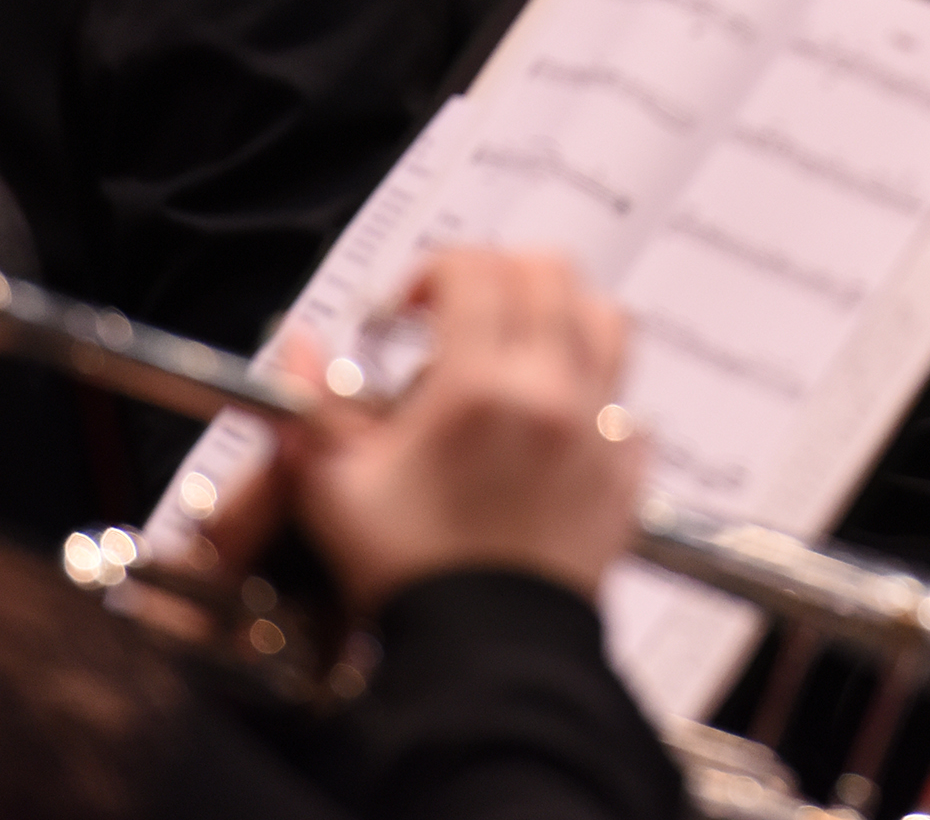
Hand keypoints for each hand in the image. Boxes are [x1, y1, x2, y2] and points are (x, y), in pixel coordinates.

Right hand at [281, 249, 643, 611]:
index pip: (474, 270)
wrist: (485, 659)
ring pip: (607, 320)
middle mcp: (553, 393)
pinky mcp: (627, 473)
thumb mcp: (336, 489)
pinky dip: (598, 391)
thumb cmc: (411, 578)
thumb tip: (299, 347)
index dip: (433, 271)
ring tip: (517, 342)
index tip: (405, 308)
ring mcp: (601, 430)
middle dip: (498, 273)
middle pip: (548, 274)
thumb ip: (316, 408)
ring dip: (561, 312)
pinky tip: (556, 419)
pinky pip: (630, 403)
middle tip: (460, 310)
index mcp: (480, 386)